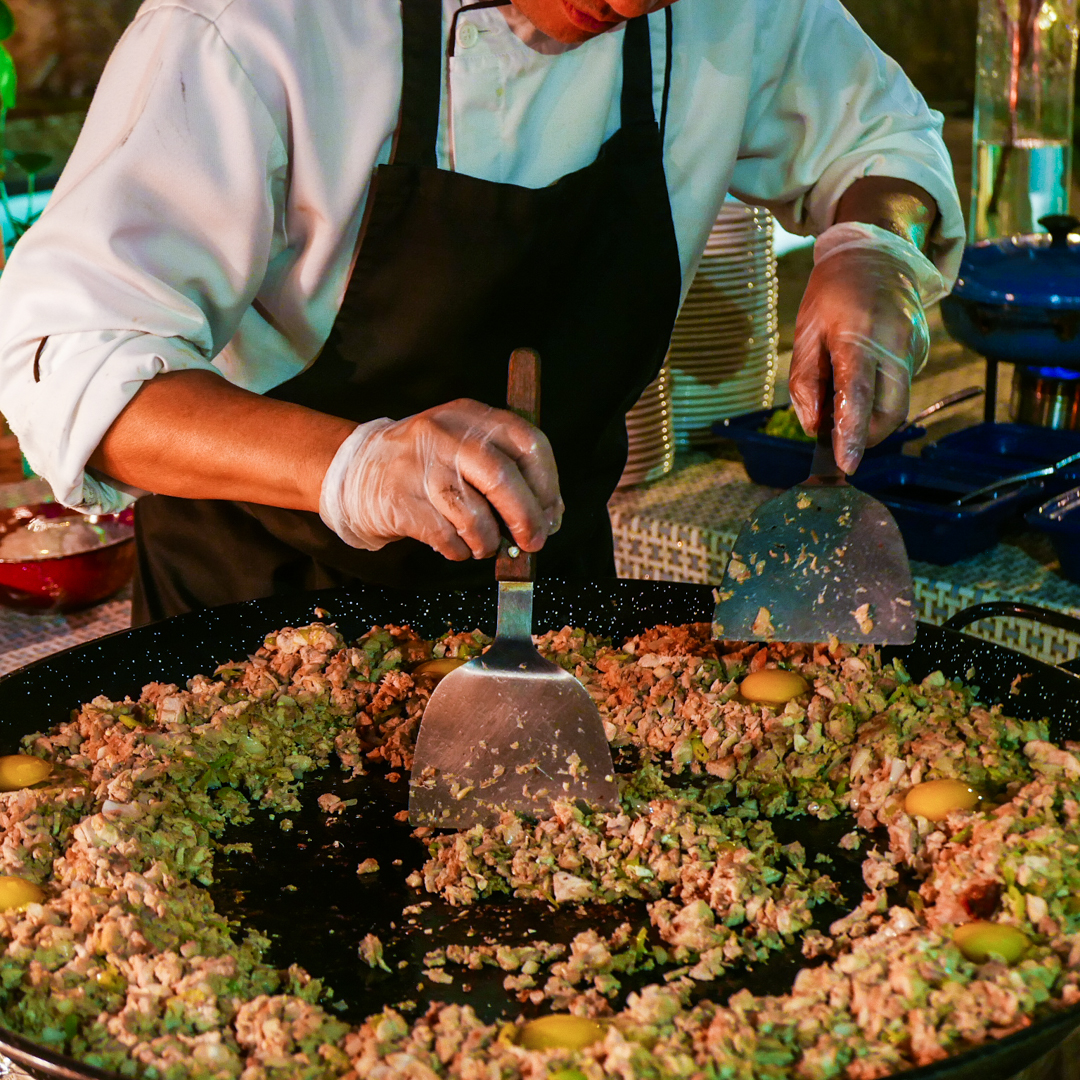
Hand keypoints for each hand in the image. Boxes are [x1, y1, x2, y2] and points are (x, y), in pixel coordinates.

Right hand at [319, 399, 563, 559]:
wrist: (357, 469)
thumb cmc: (426, 465)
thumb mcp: (465, 446)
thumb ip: (508, 471)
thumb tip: (548, 515)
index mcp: (471, 416)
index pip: (528, 442)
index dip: (547, 483)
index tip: (550, 513)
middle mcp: (446, 434)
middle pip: (502, 478)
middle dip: (525, 518)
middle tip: (532, 542)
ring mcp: (420, 466)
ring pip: (474, 514)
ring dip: (487, 541)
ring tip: (483, 545)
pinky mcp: (401, 500)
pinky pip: (446, 536)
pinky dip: (458, 550)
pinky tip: (456, 546)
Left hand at [788, 222, 944, 473]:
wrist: (876, 256)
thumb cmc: (832, 296)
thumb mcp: (805, 334)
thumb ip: (805, 383)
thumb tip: (814, 428)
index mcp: (858, 335)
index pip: (858, 394)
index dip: (852, 434)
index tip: (846, 464)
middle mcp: (895, 342)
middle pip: (889, 411)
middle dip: (864, 436)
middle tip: (837, 437)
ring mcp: (915, 348)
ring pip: (897, 404)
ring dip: (870, 419)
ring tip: (842, 401)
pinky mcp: (922, 352)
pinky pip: (900, 388)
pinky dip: (878, 398)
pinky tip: (861, 378)